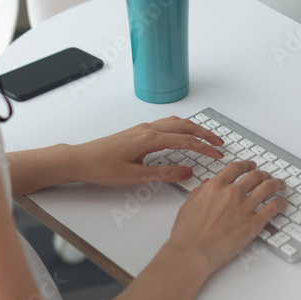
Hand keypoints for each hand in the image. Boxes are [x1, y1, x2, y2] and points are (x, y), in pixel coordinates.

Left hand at [73, 117, 224, 186]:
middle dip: (204, 133)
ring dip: (193, 128)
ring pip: (175, 122)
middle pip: (184, 126)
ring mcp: (142, 128)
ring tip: (206, 137)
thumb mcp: (135, 177)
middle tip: (220, 143)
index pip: (185, 140)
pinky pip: (166, 124)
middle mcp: (148, 129)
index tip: (218, 154)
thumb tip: (187, 172)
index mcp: (149, 139)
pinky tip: (182, 135)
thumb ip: (163, 174)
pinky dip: (181, 127)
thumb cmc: (102, 168)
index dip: (204, 147)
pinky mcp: (138, 132)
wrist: (80, 159)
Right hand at [167, 161, 286, 274]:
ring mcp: (244, 208)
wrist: (192, 252)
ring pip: (268, 187)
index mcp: (216, 186)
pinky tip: (282, 203)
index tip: (251, 166)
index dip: (247, 164)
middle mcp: (232, 193)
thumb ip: (201, 191)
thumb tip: (208, 184)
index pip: (237, 168)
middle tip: (267, 176)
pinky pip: (273, 208)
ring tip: (280, 185)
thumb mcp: (189, 204)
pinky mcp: (253, 224)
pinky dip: (281, 203)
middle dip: (263, 174)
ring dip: (276, 184)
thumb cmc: (187, 233)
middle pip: (255, 175)